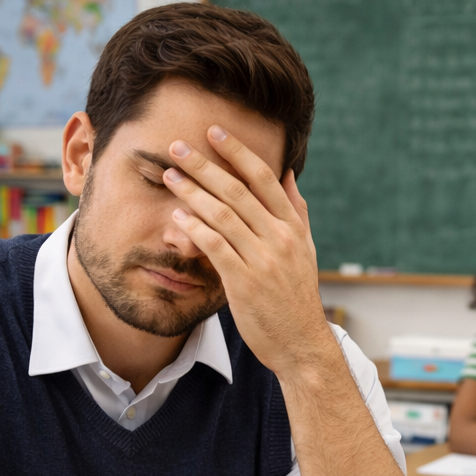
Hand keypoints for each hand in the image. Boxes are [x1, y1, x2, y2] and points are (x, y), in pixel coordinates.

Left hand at [164, 129, 333, 375]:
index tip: (215, 132)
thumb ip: (296, 211)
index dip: (238, 152)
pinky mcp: (244, 282)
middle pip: (237, 191)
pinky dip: (195, 228)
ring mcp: (263, 260)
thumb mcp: (305, 250)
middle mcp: (280, 238)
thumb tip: (289, 174)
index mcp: (292, 227)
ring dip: (192, 192)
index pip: (264, 178)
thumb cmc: (297, 297)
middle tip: (177, 146)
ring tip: (170, 176)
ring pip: (223, 215)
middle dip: (204, 165)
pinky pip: (215, 247)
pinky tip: (177, 216)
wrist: (301, 343)